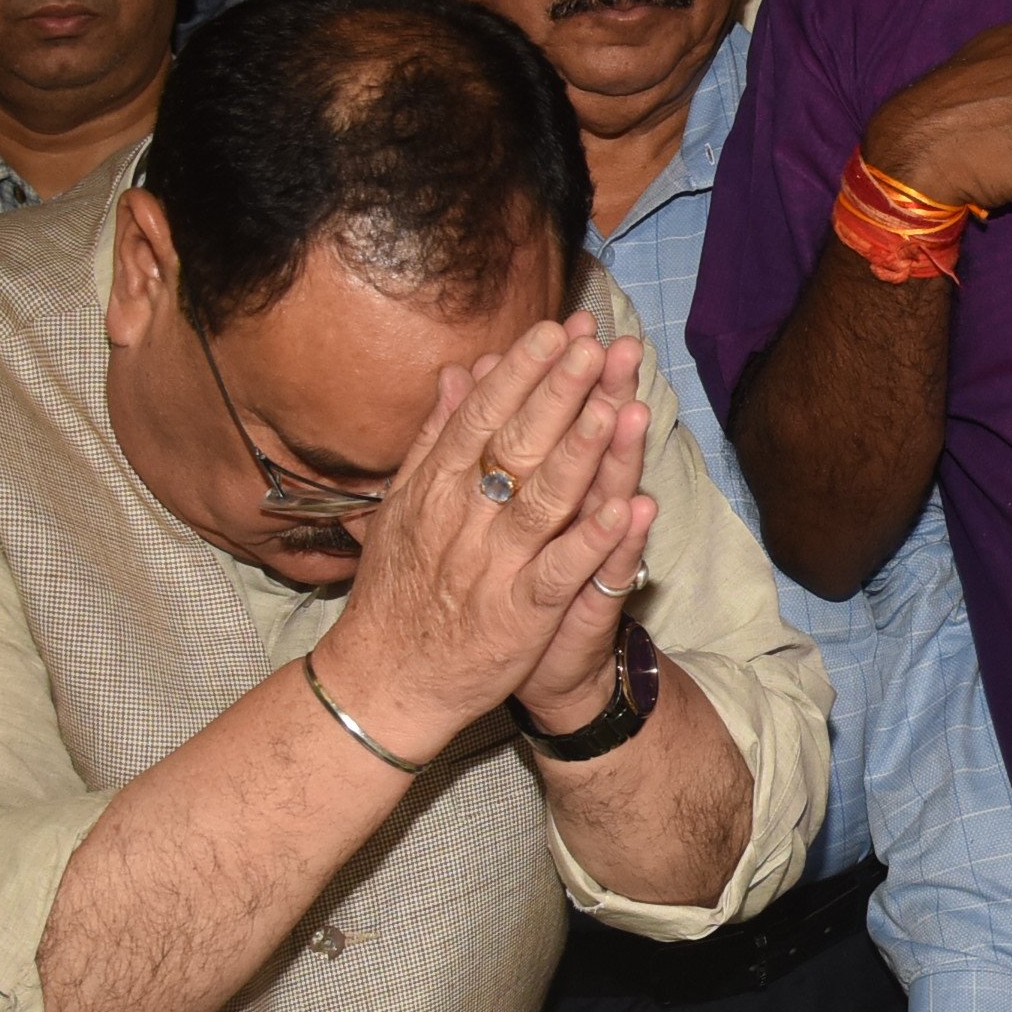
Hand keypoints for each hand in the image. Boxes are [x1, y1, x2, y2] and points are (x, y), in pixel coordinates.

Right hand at [313, 322, 652, 747]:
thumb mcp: (402, 504)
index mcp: (434, 488)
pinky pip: (560, 570)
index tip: (555, 330)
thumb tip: (459, 372)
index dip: (521, 372)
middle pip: (516, 445)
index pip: (482, 417)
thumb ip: (434, 436)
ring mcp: (492, 566)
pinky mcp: (519, 614)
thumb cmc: (397, 588)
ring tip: (615, 407)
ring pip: (541, 500)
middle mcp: (461, 519)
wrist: (384, 681)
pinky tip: (626, 509)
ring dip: (580, 452)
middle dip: (558, 393)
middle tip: (595, 345)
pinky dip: (591, 540)